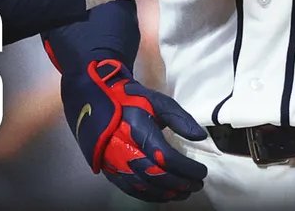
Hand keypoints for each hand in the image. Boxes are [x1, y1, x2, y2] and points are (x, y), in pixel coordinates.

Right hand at [62, 58, 207, 201]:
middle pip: (155, 175)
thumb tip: (199, 136)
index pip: (165, 157)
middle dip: (180, 183)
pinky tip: (164, 194)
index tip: (201, 171)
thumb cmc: (128, 100)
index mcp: (136, 129)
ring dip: (167, 192)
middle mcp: (123, 148)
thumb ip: (179, 118)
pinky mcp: (108, 169)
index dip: (186, 168)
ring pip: (144, 186)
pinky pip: (131, 189)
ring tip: (184, 192)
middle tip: (196, 185)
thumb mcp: (156, 101)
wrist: (93, 101)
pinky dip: (150, 195)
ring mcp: (113, 161)